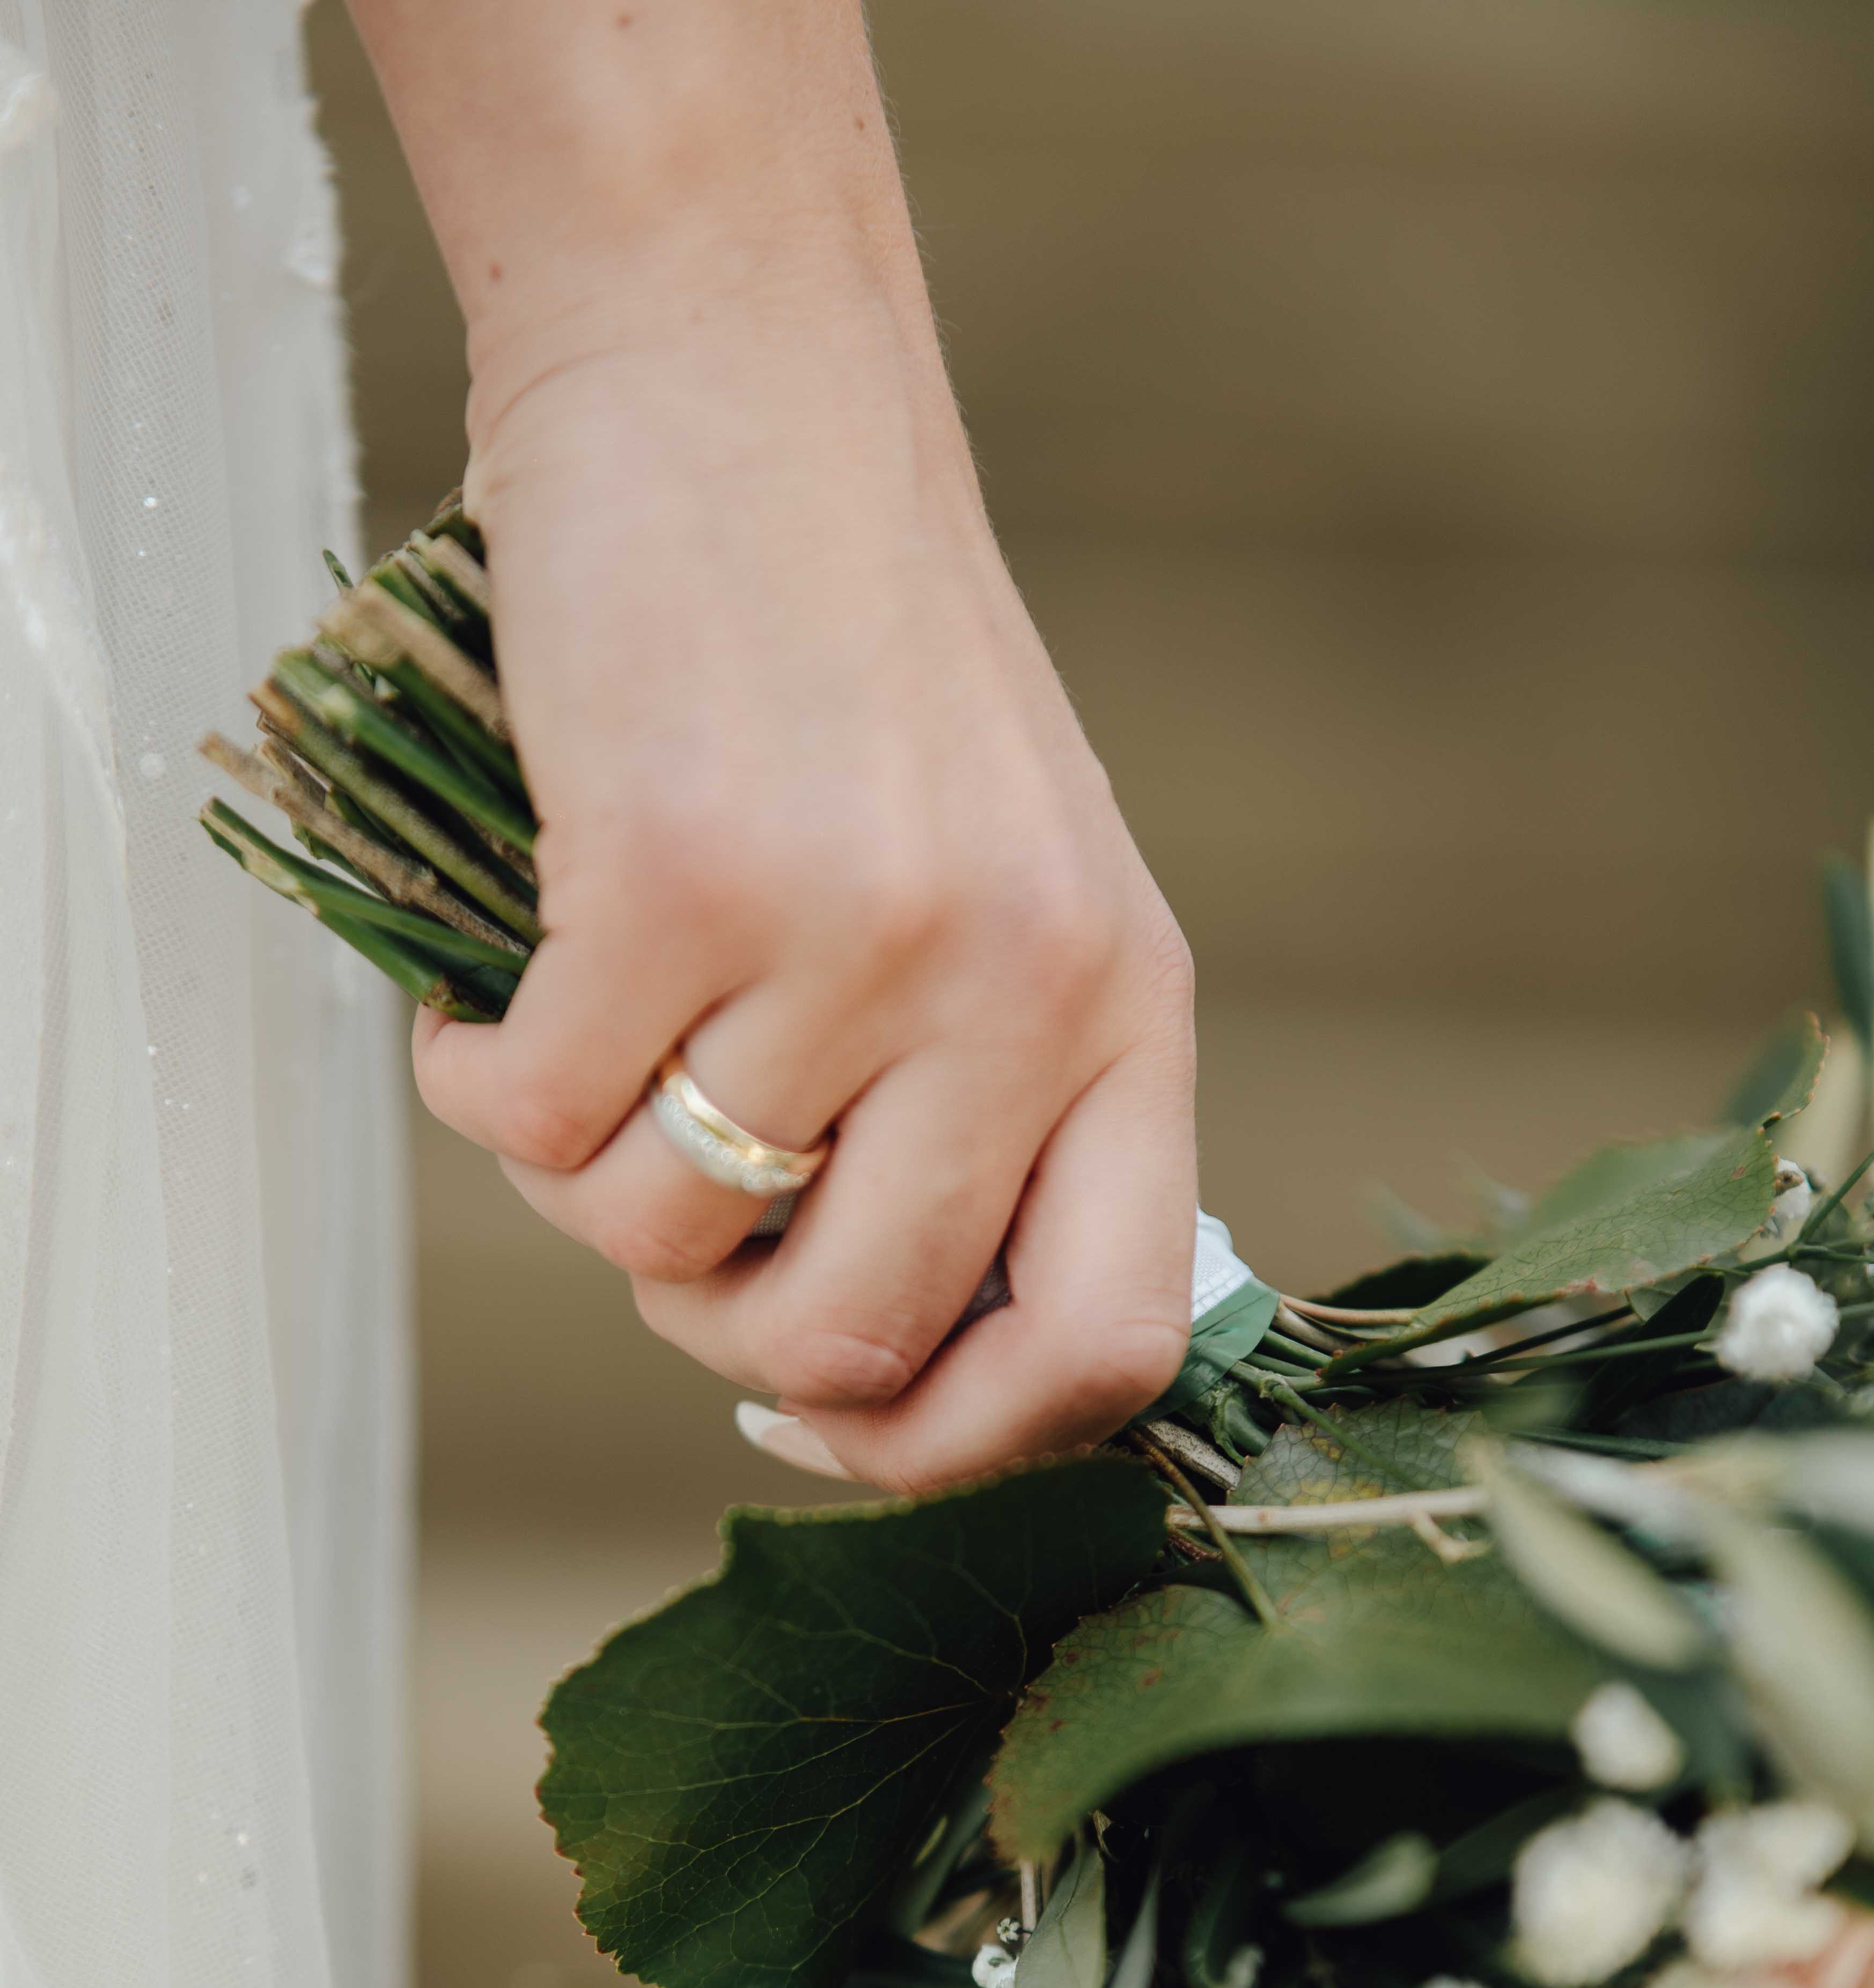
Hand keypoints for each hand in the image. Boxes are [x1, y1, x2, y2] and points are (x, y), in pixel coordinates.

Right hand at [353, 0, 1195, 1488]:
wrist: (739, 380)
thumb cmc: (855, 669)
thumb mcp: (1008, 897)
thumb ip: (991, 1116)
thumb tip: (867, 1370)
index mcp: (1126, 1013)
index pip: (1114, 1349)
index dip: (958, 1451)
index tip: (829, 1422)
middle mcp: (1021, 991)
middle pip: (855, 1342)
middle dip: (719, 1335)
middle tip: (670, 1217)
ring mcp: (856, 938)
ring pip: (664, 1240)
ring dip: (579, 1187)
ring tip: (580, 1048)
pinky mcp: (677, 879)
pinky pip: (535, 1125)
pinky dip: (478, 1092)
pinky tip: (494, 1003)